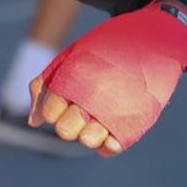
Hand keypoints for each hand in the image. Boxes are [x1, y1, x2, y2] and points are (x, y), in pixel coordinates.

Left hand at [30, 0, 186, 151]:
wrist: (152, 39)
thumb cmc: (105, 49)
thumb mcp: (71, 56)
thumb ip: (46, 86)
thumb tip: (34, 121)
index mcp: (74, 80)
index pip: (50, 112)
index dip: (54, 109)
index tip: (66, 98)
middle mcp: (92, 98)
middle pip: (65, 130)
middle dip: (67, 123)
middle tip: (81, 109)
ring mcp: (114, 111)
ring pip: (87, 141)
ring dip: (88, 134)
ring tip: (96, 118)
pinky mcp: (135, 122)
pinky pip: (112, 147)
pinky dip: (107, 144)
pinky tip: (108, 129)